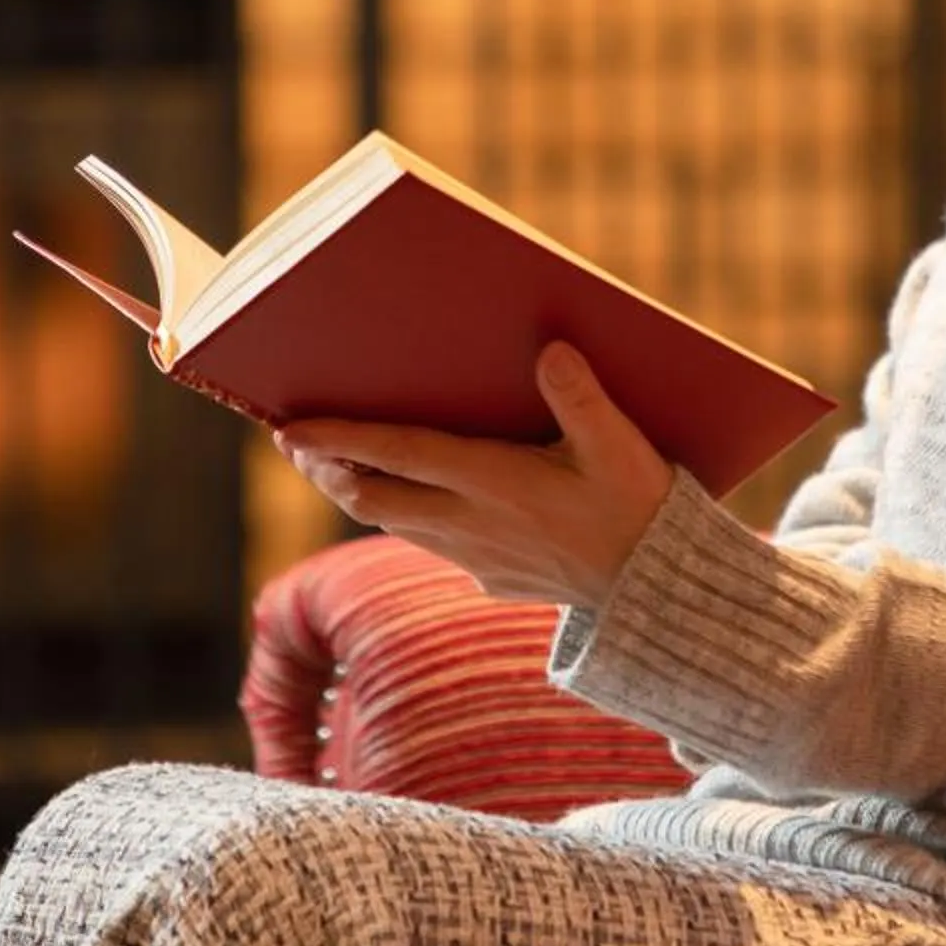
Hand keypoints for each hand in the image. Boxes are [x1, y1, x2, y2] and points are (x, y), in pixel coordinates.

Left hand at [277, 342, 672, 607]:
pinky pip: (427, 540)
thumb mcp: (621, 448)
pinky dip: (400, 513)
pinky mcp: (489, 577)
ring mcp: (475, 557)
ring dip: (356, 491)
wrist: (657, 595)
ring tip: (330, 463)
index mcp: (494, 483)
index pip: (396, 456)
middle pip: (371, 497)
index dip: (337, 440)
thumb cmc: (640, 511)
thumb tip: (550, 350)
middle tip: (291, 441)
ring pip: (393, 521)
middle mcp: (471, 523)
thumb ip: (583, 398)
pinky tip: (406, 498)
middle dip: (325, 468)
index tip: (289, 428)